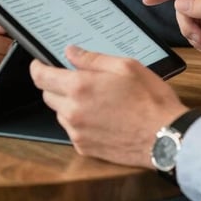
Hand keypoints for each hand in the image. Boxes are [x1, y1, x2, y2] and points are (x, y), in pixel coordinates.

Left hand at [30, 45, 187, 166]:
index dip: (37, 68)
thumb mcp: (126, 66)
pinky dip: (80, 121)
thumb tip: (71, 52)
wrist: (163, 136)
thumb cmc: (149, 98)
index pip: (42, 77)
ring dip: (69, 103)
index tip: (39, 63)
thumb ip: (93, 59)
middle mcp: (72, 111)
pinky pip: (73, 130)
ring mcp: (77, 132)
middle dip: (56, 84)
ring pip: (60, 113)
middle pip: (48, 95)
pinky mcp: (84, 148)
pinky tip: (102, 116)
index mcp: (80, 87)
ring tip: (97, 98)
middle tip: (78, 78)